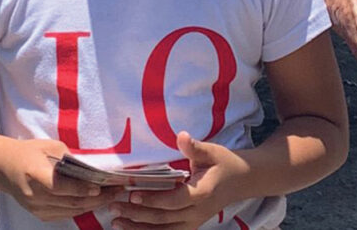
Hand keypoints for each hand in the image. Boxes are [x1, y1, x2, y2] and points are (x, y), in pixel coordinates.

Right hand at [0, 138, 116, 221]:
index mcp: (36, 174)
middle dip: (97, 198)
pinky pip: (65, 214)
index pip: (61, 186)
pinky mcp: (40, 214)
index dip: (81, 188)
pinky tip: (96, 202)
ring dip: (94, 205)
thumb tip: (91, 168)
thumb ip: (69, 158)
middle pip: (70, 201)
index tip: (100, 186)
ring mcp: (37, 208)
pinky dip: (82, 209)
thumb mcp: (50, 147)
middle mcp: (36, 195)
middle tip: (118, 190)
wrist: (4, 168)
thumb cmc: (30, 152)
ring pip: (71, 210)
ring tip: (113, 196)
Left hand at [109, 132, 245, 228]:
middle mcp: (197, 212)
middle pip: (164, 218)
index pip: (174, 200)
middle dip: (137, 214)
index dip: (153, 199)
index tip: (132, 193)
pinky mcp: (190, 226)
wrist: (241, 181)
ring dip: (138, 228)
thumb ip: (195, 147)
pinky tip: (131, 229)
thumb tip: (181, 136)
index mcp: (203, 192)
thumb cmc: (224, 163)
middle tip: (114, 206)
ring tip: (116, 222)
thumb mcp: (212, 151)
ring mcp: (194, 222)